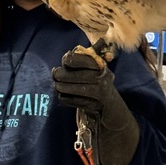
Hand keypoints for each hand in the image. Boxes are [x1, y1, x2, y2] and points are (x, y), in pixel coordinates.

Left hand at [52, 50, 139, 164]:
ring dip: (60, 87)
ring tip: (57, 85)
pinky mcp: (92, 106)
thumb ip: (83, 61)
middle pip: (75, 75)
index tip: (65, 61)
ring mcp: (98, 94)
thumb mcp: (95, 70)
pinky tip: (63, 95)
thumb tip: (66, 57)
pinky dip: (64, 98)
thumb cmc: (98, 83)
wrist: (111, 107)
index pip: (83, 59)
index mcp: (102, 67)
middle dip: (60, 74)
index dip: (70, 59)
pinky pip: (72, 101)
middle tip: (54, 74)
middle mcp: (102, 80)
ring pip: (72, 89)